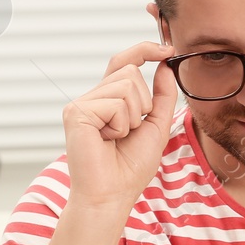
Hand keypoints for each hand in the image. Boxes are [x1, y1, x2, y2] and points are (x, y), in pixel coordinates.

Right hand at [63, 42, 178, 213]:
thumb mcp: (156, 127)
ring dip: (133, 117)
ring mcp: (82, 104)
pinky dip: (120, 124)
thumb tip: (165, 65)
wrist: (112, 195)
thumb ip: (162, 96)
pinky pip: (115, 102)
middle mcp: (93, 98)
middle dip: (142, 103)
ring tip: (117, 138)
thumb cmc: (130, 168)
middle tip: (129, 131)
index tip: (168, 50)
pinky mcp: (77, 112)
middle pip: (130, 71)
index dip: (145, 50)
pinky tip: (107, 140)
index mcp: (108, 100)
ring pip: (126, 85)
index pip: (125, 62)